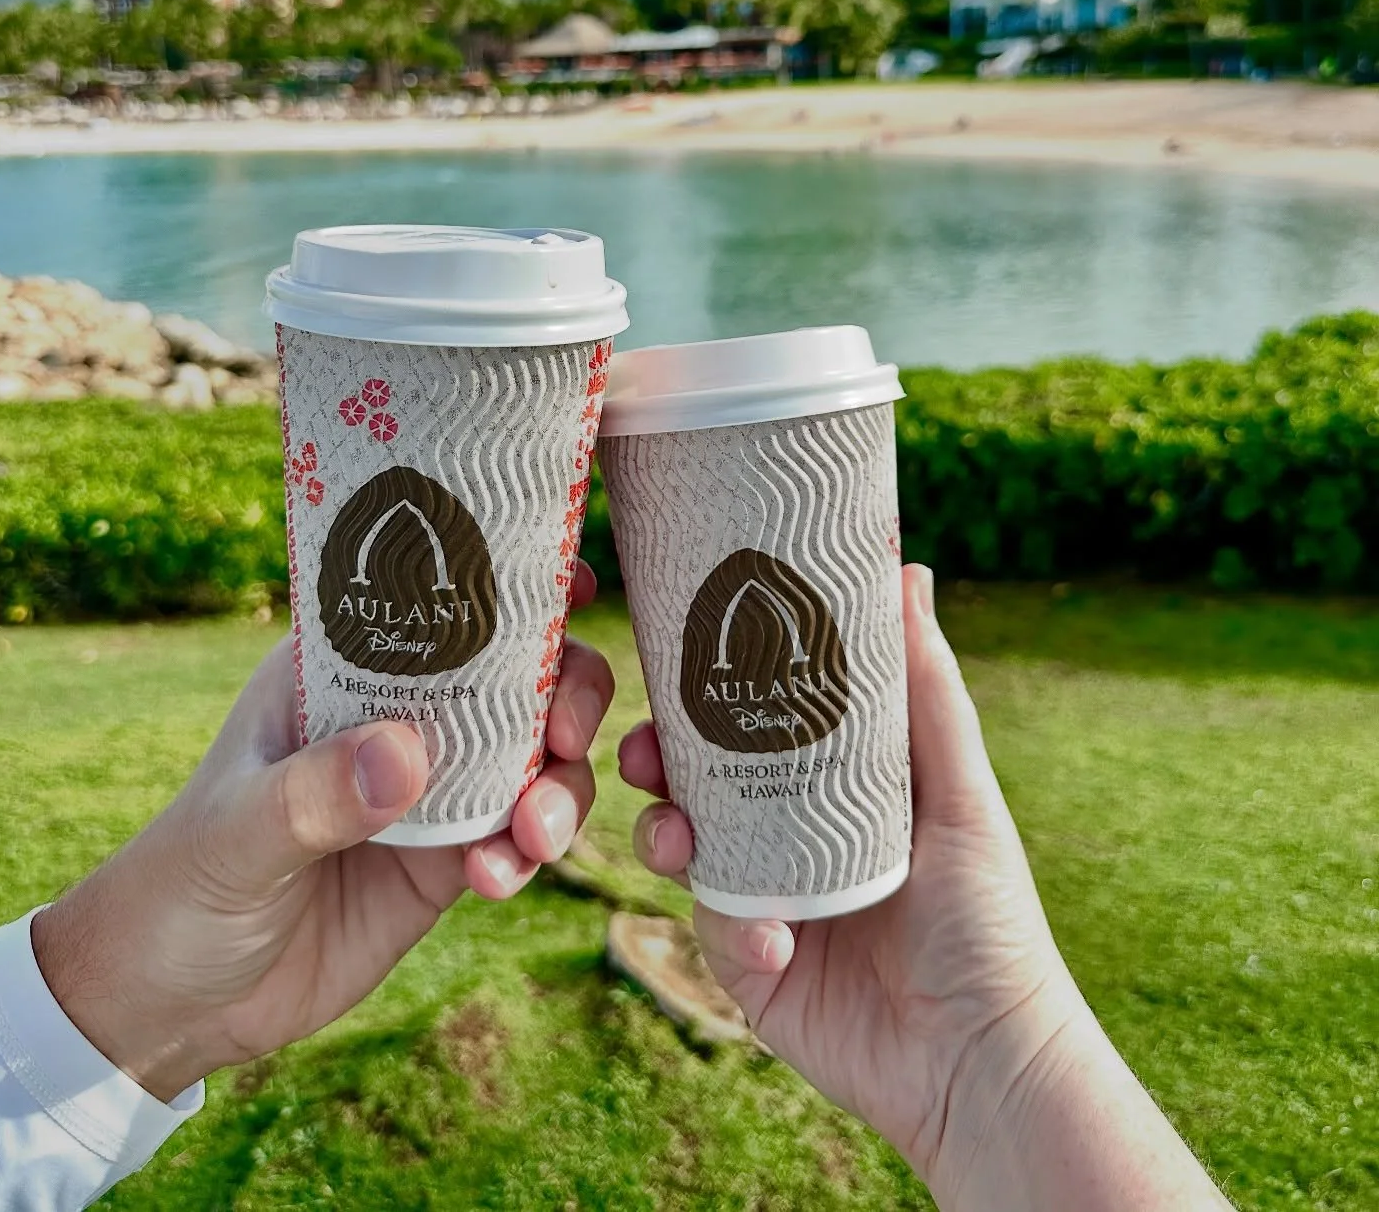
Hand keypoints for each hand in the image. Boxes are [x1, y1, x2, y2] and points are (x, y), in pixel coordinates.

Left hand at [33, 563, 612, 1104]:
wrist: (173, 1006)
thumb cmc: (180, 887)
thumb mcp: (235, 833)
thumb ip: (316, 793)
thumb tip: (406, 753)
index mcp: (339, 670)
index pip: (429, 600)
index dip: (507, 580)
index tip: (573, 582)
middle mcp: (396, 715)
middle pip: (514, 673)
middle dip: (563, 693)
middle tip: (565, 738)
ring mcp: (429, 787)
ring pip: (534, 755)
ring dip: (560, 785)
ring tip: (537, 835)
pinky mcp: (447, 858)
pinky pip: (519, 836)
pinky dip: (529, 851)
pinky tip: (496, 880)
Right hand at [621, 564, 1230, 1211]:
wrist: (981, 1063)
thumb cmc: (991, 920)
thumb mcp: (962, 794)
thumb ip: (928, 691)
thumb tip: (909, 572)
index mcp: (837, 788)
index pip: (758, 720)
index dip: (710, 689)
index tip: (674, 653)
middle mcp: (794, 835)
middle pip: (702, 777)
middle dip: (661, 760)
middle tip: (643, 752)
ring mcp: (766, 899)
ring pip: (686, 844)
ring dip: (668, 832)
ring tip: (679, 838)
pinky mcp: (750, 967)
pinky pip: (711, 927)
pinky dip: (731, 927)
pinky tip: (773, 944)